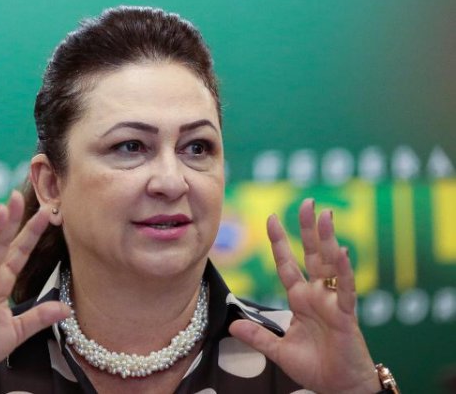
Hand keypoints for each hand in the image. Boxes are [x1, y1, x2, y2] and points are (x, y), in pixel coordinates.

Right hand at [0, 191, 69, 392]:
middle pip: (1, 242)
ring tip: (4, 210)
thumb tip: (67, 309)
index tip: (47, 213)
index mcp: (2, 282)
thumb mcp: (18, 330)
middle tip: (20, 194)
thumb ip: (40, 317)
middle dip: (11, 219)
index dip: (32, 232)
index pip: (20, 251)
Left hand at [229, 199, 380, 393]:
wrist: (339, 388)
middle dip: (308, 229)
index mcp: (300, 299)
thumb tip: (231, 325)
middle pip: (312, 255)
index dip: (280, 242)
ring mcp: (332, 302)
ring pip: (330, 265)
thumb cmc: (315, 367)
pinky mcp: (346, 316)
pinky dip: (344, 271)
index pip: (287, 264)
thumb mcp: (279, 351)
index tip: (271, 218)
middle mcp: (317, 295)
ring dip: (328, 240)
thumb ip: (258, 336)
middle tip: (307, 202)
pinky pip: (346, 289)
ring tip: (326, 215)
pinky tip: (342, 252)